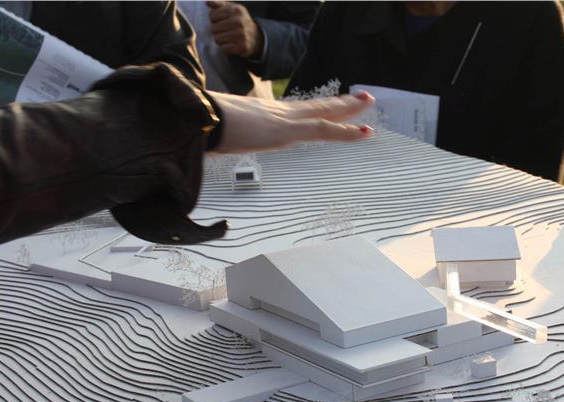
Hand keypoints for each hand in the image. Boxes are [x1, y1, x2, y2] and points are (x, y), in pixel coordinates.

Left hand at [207, 1, 263, 58]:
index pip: (212, 16)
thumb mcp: (231, 10)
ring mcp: (241, 35)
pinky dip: (226, 49)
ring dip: (221, 41)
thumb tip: (207, 2)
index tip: (224, 22)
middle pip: (213, 29)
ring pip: (217, 39)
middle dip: (218, 31)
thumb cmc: (239, 22)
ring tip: (229, 38)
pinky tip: (232, 45)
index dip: (215, 20)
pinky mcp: (241, 47)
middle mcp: (239, 21)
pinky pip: (223, 49)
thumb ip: (218, 4)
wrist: (256, 38)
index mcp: (236, 10)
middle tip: (227, 32)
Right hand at [209, 91, 374, 152]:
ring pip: (324, 112)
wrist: (196, 122)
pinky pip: (323, 129)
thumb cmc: (203, 128)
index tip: (331, 105)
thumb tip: (216, 143)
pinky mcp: (286, 130)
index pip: (299, 110)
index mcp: (265, 115)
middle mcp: (278, 112)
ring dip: (348, 110)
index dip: (316, 108)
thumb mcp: (220, 134)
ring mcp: (283, 120)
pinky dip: (346, 131)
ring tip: (367, 103)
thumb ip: (227, 137)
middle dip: (339, 103)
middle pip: (316, 106)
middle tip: (361, 97)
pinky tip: (363, 132)